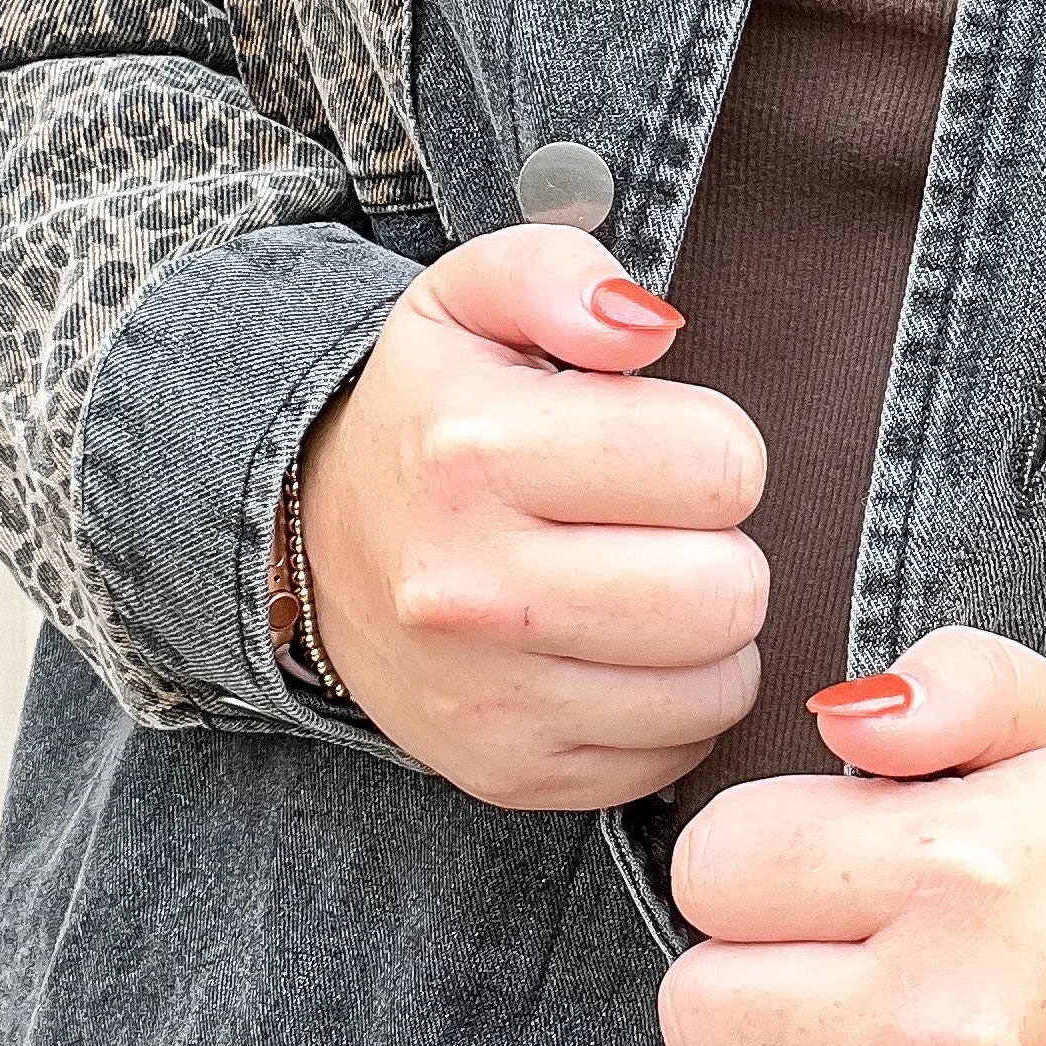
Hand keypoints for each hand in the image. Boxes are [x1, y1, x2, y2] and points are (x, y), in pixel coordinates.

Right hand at [293, 226, 767, 807]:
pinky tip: (614, 653)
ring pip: (718, 684)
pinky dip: (669, 706)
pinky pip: (676, 754)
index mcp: (475, 452)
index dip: (714, 446)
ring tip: (640, 584)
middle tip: (660, 525)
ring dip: (707, 634)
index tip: (660, 445)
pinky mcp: (507, 772)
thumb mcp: (472, 297)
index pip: (720, 464)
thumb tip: (647, 325)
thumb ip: (562, 273)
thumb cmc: (434, 413)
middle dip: (721, 547)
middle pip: (730, 593)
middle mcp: (472, 589)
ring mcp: (488, 698)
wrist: (315, 549)